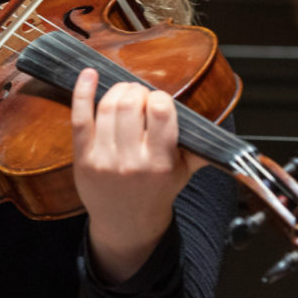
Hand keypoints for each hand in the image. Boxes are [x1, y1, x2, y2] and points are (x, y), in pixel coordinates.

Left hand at [71, 68, 205, 284]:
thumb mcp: (185, 172)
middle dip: (137, 91)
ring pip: (107, 107)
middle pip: (131, 105)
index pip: (160, 112)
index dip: (159, 97)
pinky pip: (80, 117)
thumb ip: (200, 148)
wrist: (126, 223)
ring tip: (124, 93)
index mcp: (160, 162)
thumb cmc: (156, 191)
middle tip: (139, 96)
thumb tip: (218, 126)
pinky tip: (89, 74)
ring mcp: (104, 159)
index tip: (159, 101)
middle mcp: (131, 161)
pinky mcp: (82, 157)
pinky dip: (82, 91)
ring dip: (117, 90)